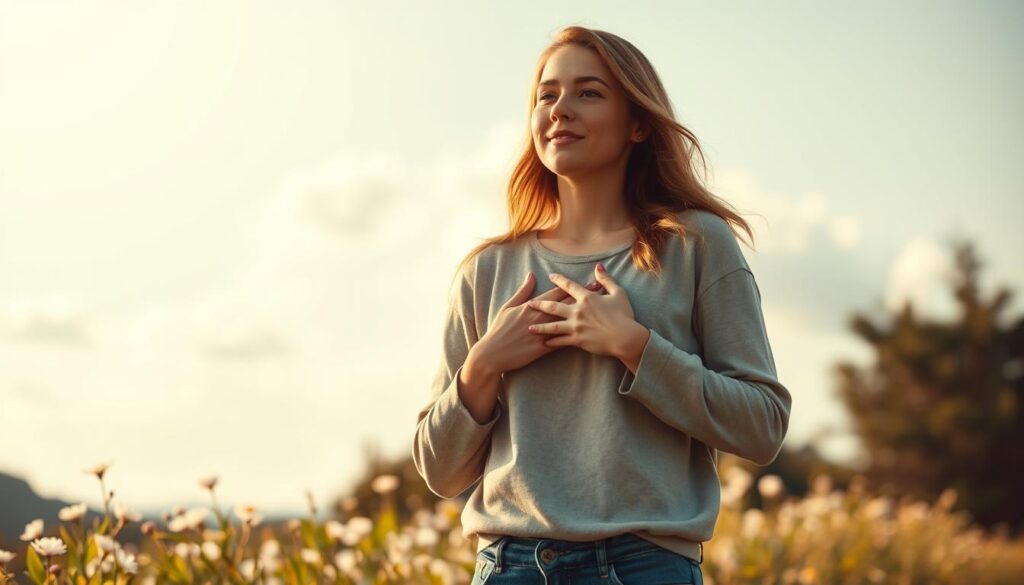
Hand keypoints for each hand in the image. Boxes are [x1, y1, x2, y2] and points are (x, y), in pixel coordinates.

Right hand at [473, 272, 604, 374]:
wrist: (493, 353)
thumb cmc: (499, 329)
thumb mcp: (508, 307)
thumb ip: (523, 291)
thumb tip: (532, 275)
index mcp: (532, 306)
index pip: (557, 293)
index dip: (575, 286)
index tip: (590, 281)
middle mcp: (539, 317)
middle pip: (567, 305)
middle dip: (585, 298)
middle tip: (603, 292)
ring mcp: (542, 333)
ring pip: (568, 323)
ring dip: (584, 318)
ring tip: (601, 314)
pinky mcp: (543, 348)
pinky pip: (562, 343)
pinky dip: (575, 339)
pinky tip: (589, 338)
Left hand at [526, 263, 636, 357]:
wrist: (625, 337)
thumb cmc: (624, 315)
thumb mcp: (618, 293)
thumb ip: (606, 280)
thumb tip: (598, 267)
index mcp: (587, 298)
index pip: (569, 286)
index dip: (559, 280)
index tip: (550, 276)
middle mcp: (578, 311)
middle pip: (554, 306)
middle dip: (540, 305)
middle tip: (529, 304)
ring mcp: (576, 326)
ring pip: (553, 326)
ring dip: (540, 327)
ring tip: (530, 327)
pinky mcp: (578, 340)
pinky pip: (561, 341)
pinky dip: (552, 342)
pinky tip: (544, 342)